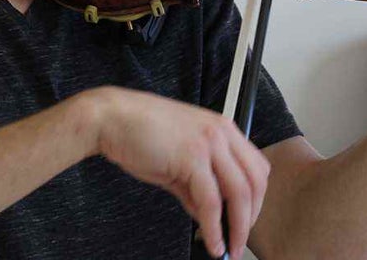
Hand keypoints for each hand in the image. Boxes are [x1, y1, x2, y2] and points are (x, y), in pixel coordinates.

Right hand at [85, 86, 269, 259]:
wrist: (110, 118)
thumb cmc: (138, 132)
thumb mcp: (178, 157)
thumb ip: (196, 183)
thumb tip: (207, 213)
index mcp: (221, 129)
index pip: (255, 167)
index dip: (256, 199)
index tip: (246, 220)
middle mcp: (221, 133)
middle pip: (256, 181)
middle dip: (251, 216)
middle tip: (239, 239)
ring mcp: (208, 144)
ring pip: (239, 193)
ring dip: (237, 227)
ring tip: (229, 248)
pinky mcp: (191, 158)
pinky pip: (211, 201)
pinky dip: (213, 227)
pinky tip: (210, 241)